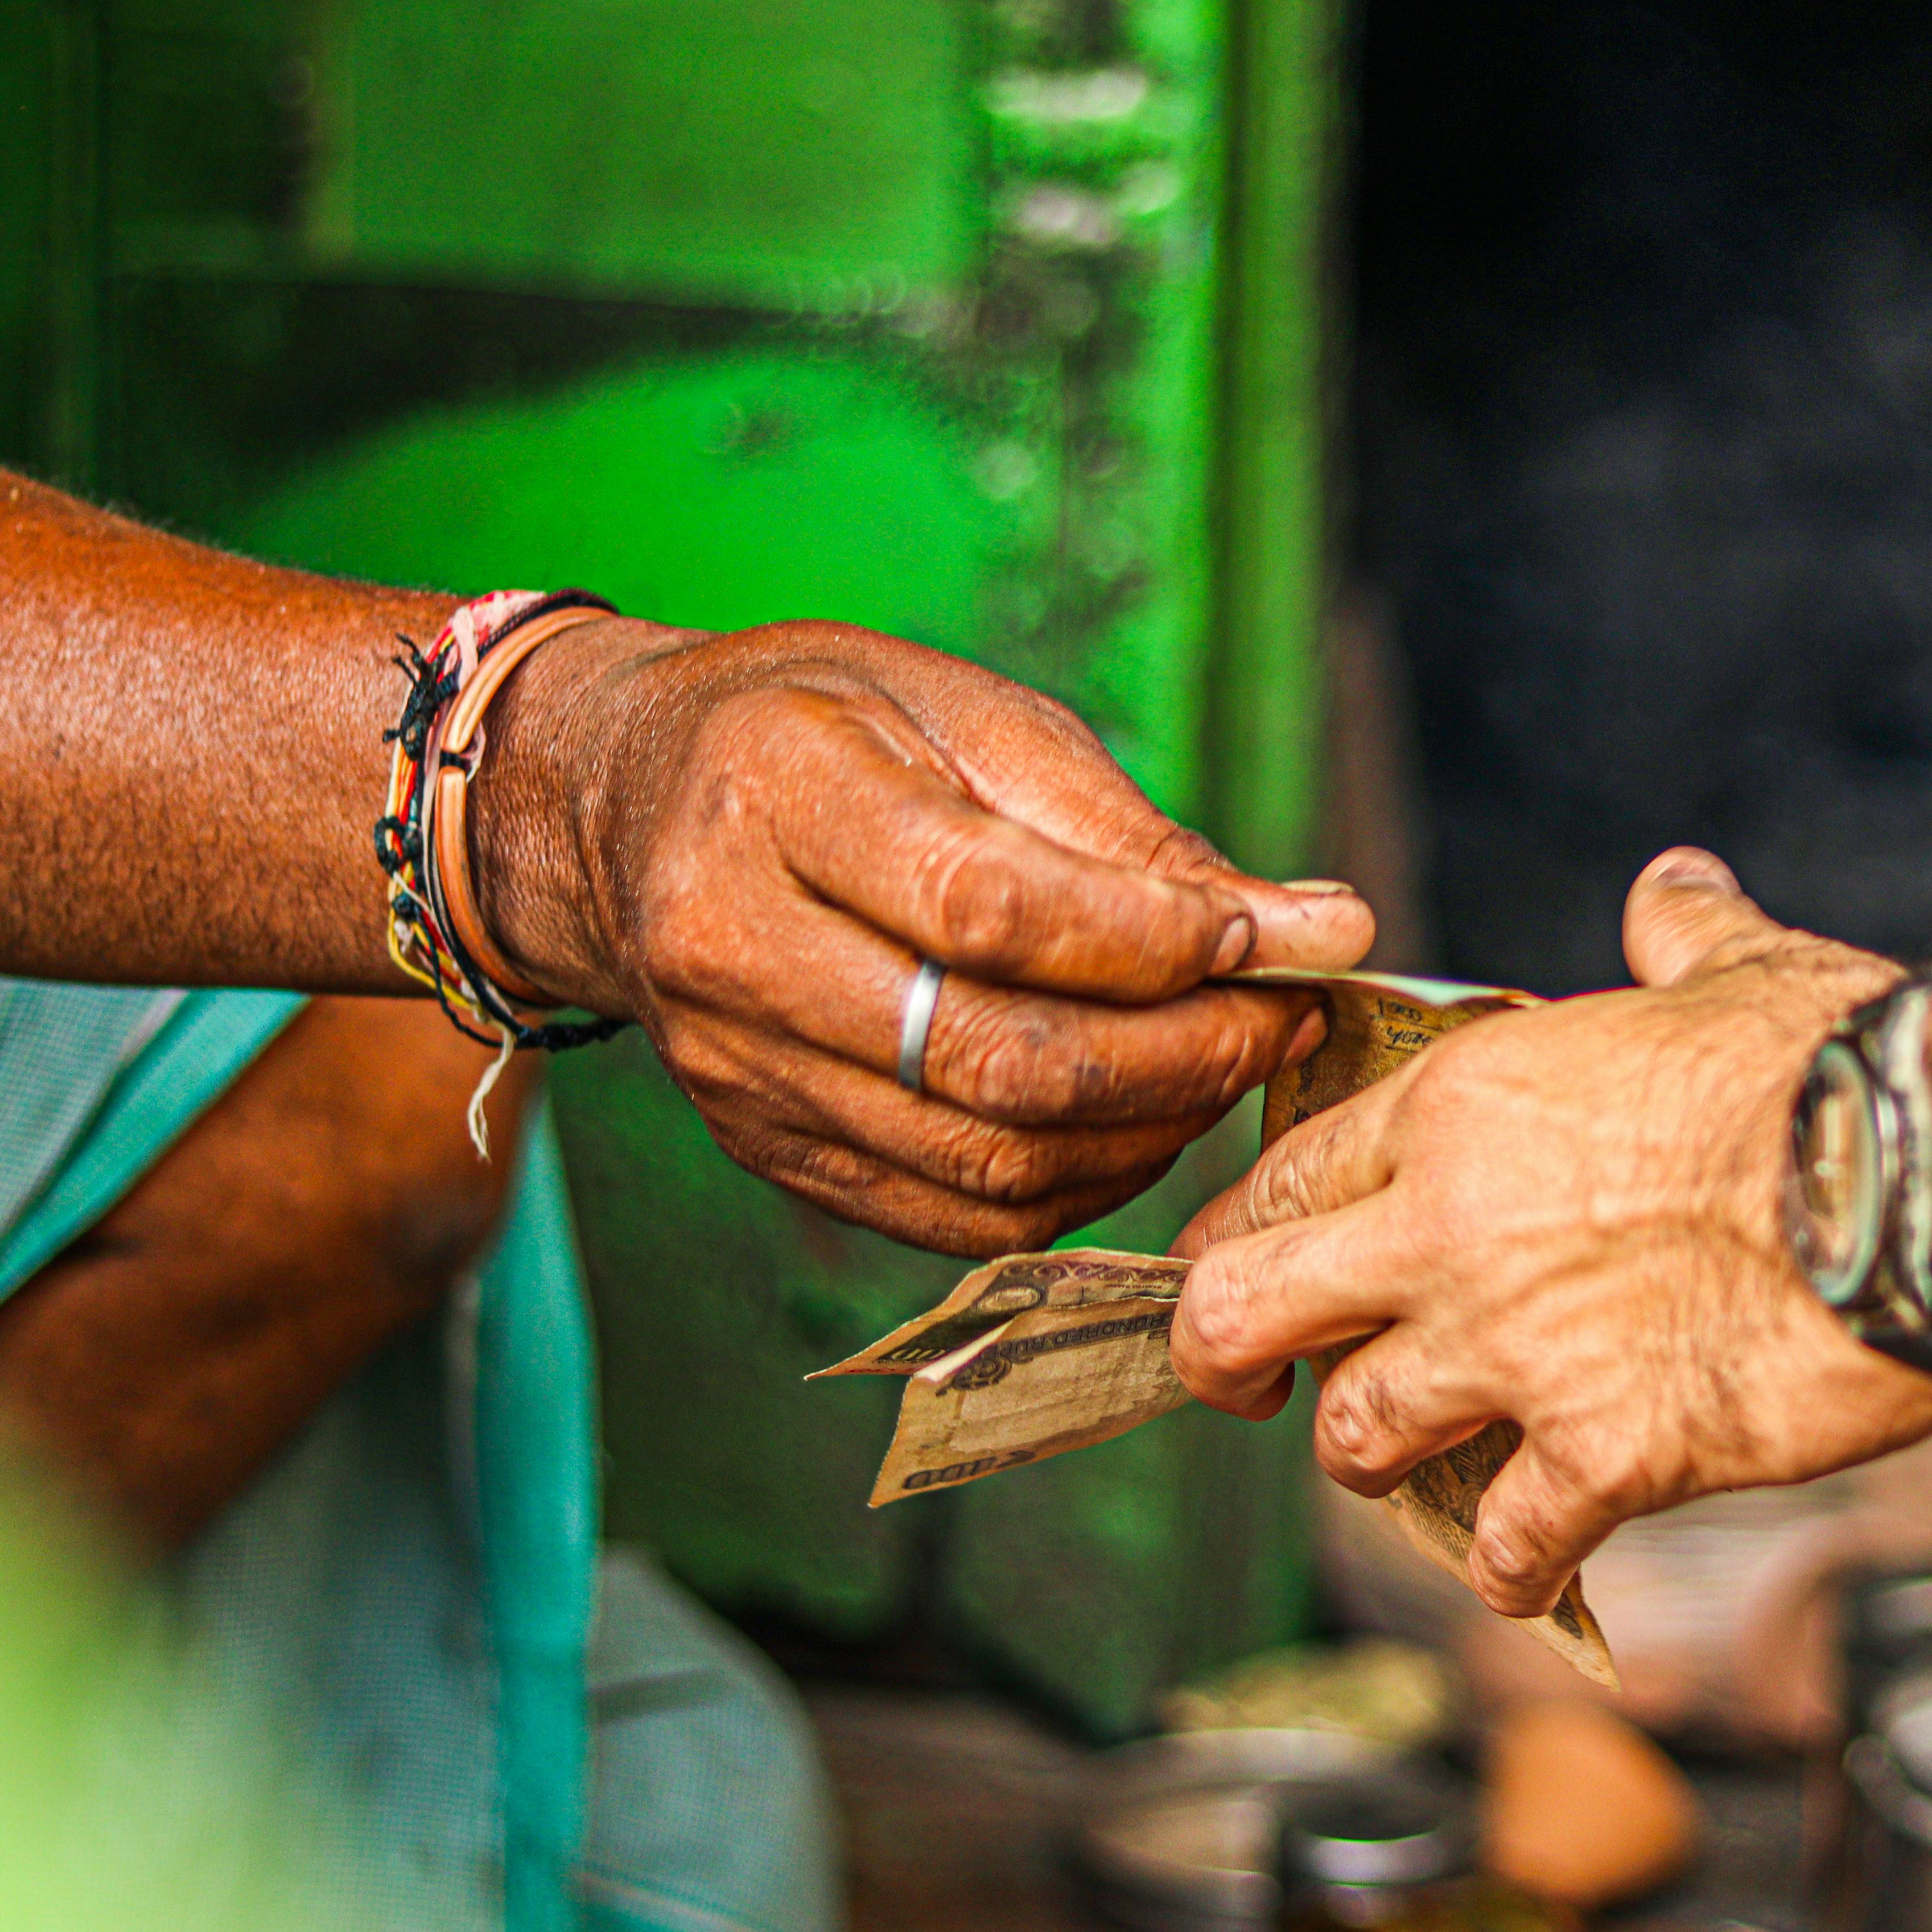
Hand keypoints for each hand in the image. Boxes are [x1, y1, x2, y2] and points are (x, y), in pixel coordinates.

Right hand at [470, 617, 1374, 1253]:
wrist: (621, 806)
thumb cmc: (821, 732)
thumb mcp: (968, 715)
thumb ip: (1131, 832)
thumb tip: (1310, 924)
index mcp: (779, 796)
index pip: (992, 912)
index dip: (1155, 945)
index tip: (1273, 939)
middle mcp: (735, 948)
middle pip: (995, 1059)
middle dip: (1180, 1058)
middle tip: (1283, 1020)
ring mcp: (740, 1070)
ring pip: (985, 1161)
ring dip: (1145, 1132)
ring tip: (1226, 1066)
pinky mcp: (766, 1150)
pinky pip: (952, 1216)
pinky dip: (1075, 1187)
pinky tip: (1138, 1124)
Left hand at [1172, 849, 1931, 1618]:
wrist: (1923, 1180)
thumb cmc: (1833, 1068)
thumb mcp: (1737, 970)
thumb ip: (1678, 934)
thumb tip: (1673, 890)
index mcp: (1465, 1105)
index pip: (1279, 1175)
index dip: (1243, 1229)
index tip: (1248, 1260)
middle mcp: (1453, 1230)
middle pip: (1242, 1311)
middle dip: (1227, 1358)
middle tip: (1251, 1384)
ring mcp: (1517, 1352)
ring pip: (1352, 1438)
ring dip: (1373, 1461)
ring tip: (1414, 1465)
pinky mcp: (1604, 1456)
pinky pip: (1505, 1548)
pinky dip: (1512, 1570)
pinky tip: (1536, 1565)